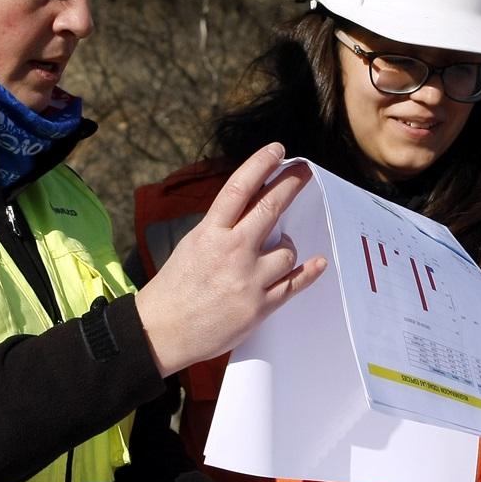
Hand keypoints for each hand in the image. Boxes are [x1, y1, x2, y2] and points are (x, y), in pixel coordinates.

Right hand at [134, 144, 328, 375]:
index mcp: (210, 233)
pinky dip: (309, 272)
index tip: (277, 150)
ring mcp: (248, 280)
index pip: (238, 188)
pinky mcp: (259, 307)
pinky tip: (318, 262)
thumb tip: (253, 206)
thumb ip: (222, 227)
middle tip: (304, 171)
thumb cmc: (176, 286)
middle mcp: (231, 252)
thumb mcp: (193, 244)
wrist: (162, 331)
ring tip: (278, 249)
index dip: (260, 165)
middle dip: (290, 185)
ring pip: (287, 250)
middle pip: (270, 209)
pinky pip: (294, 284)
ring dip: (287, 246)